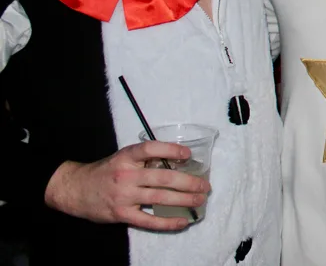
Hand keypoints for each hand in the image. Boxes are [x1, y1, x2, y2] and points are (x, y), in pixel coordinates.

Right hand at [44, 141, 209, 230]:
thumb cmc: (105, 171)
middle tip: (205, 185)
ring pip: (160, 198)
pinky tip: (182, 221)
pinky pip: (148, 220)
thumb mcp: (123, 157)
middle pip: (162, 177)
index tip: (188, 155)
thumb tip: (177, 161)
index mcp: (127, 156)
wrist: (74, 189)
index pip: (150, 149)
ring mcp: (124, 196)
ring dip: (184, 199)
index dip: (171, 150)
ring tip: (200, 200)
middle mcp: (126, 175)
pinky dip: (167, 222)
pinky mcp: (121, 214)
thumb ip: (145, 158)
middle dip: (188, 181)